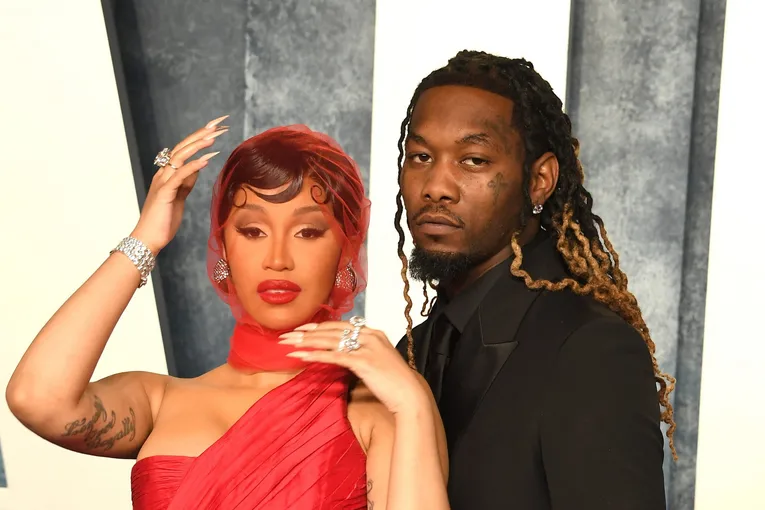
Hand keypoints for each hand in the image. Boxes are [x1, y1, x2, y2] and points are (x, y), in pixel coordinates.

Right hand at [130, 115, 228, 253]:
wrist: (148, 238)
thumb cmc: (163, 220)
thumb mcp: (179, 197)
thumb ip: (186, 182)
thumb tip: (197, 167)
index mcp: (167, 174)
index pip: (184, 150)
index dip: (200, 137)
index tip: (216, 127)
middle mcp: (163, 174)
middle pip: (182, 147)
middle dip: (201, 133)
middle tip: (219, 123)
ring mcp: (163, 182)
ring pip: (179, 157)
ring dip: (197, 145)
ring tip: (214, 136)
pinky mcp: (165, 193)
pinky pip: (180, 175)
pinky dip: (193, 165)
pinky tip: (206, 158)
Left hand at [279, 321, 427, 415]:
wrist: (410, 394)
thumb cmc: (395, 382)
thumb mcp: (379, 361)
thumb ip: (363, 355)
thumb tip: (346, 356)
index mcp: (373, 333)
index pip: (340, 326)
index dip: (318, 327)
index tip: (302, 329)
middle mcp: (369, 336)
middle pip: (331, 330)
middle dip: (306, 332)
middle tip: (287, 334)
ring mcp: (366, 347)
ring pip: (329, 340)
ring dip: (306, 341)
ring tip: (288, 343)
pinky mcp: (362, 361)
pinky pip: (334, 356)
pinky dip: (315, 355)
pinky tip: (301, 356)